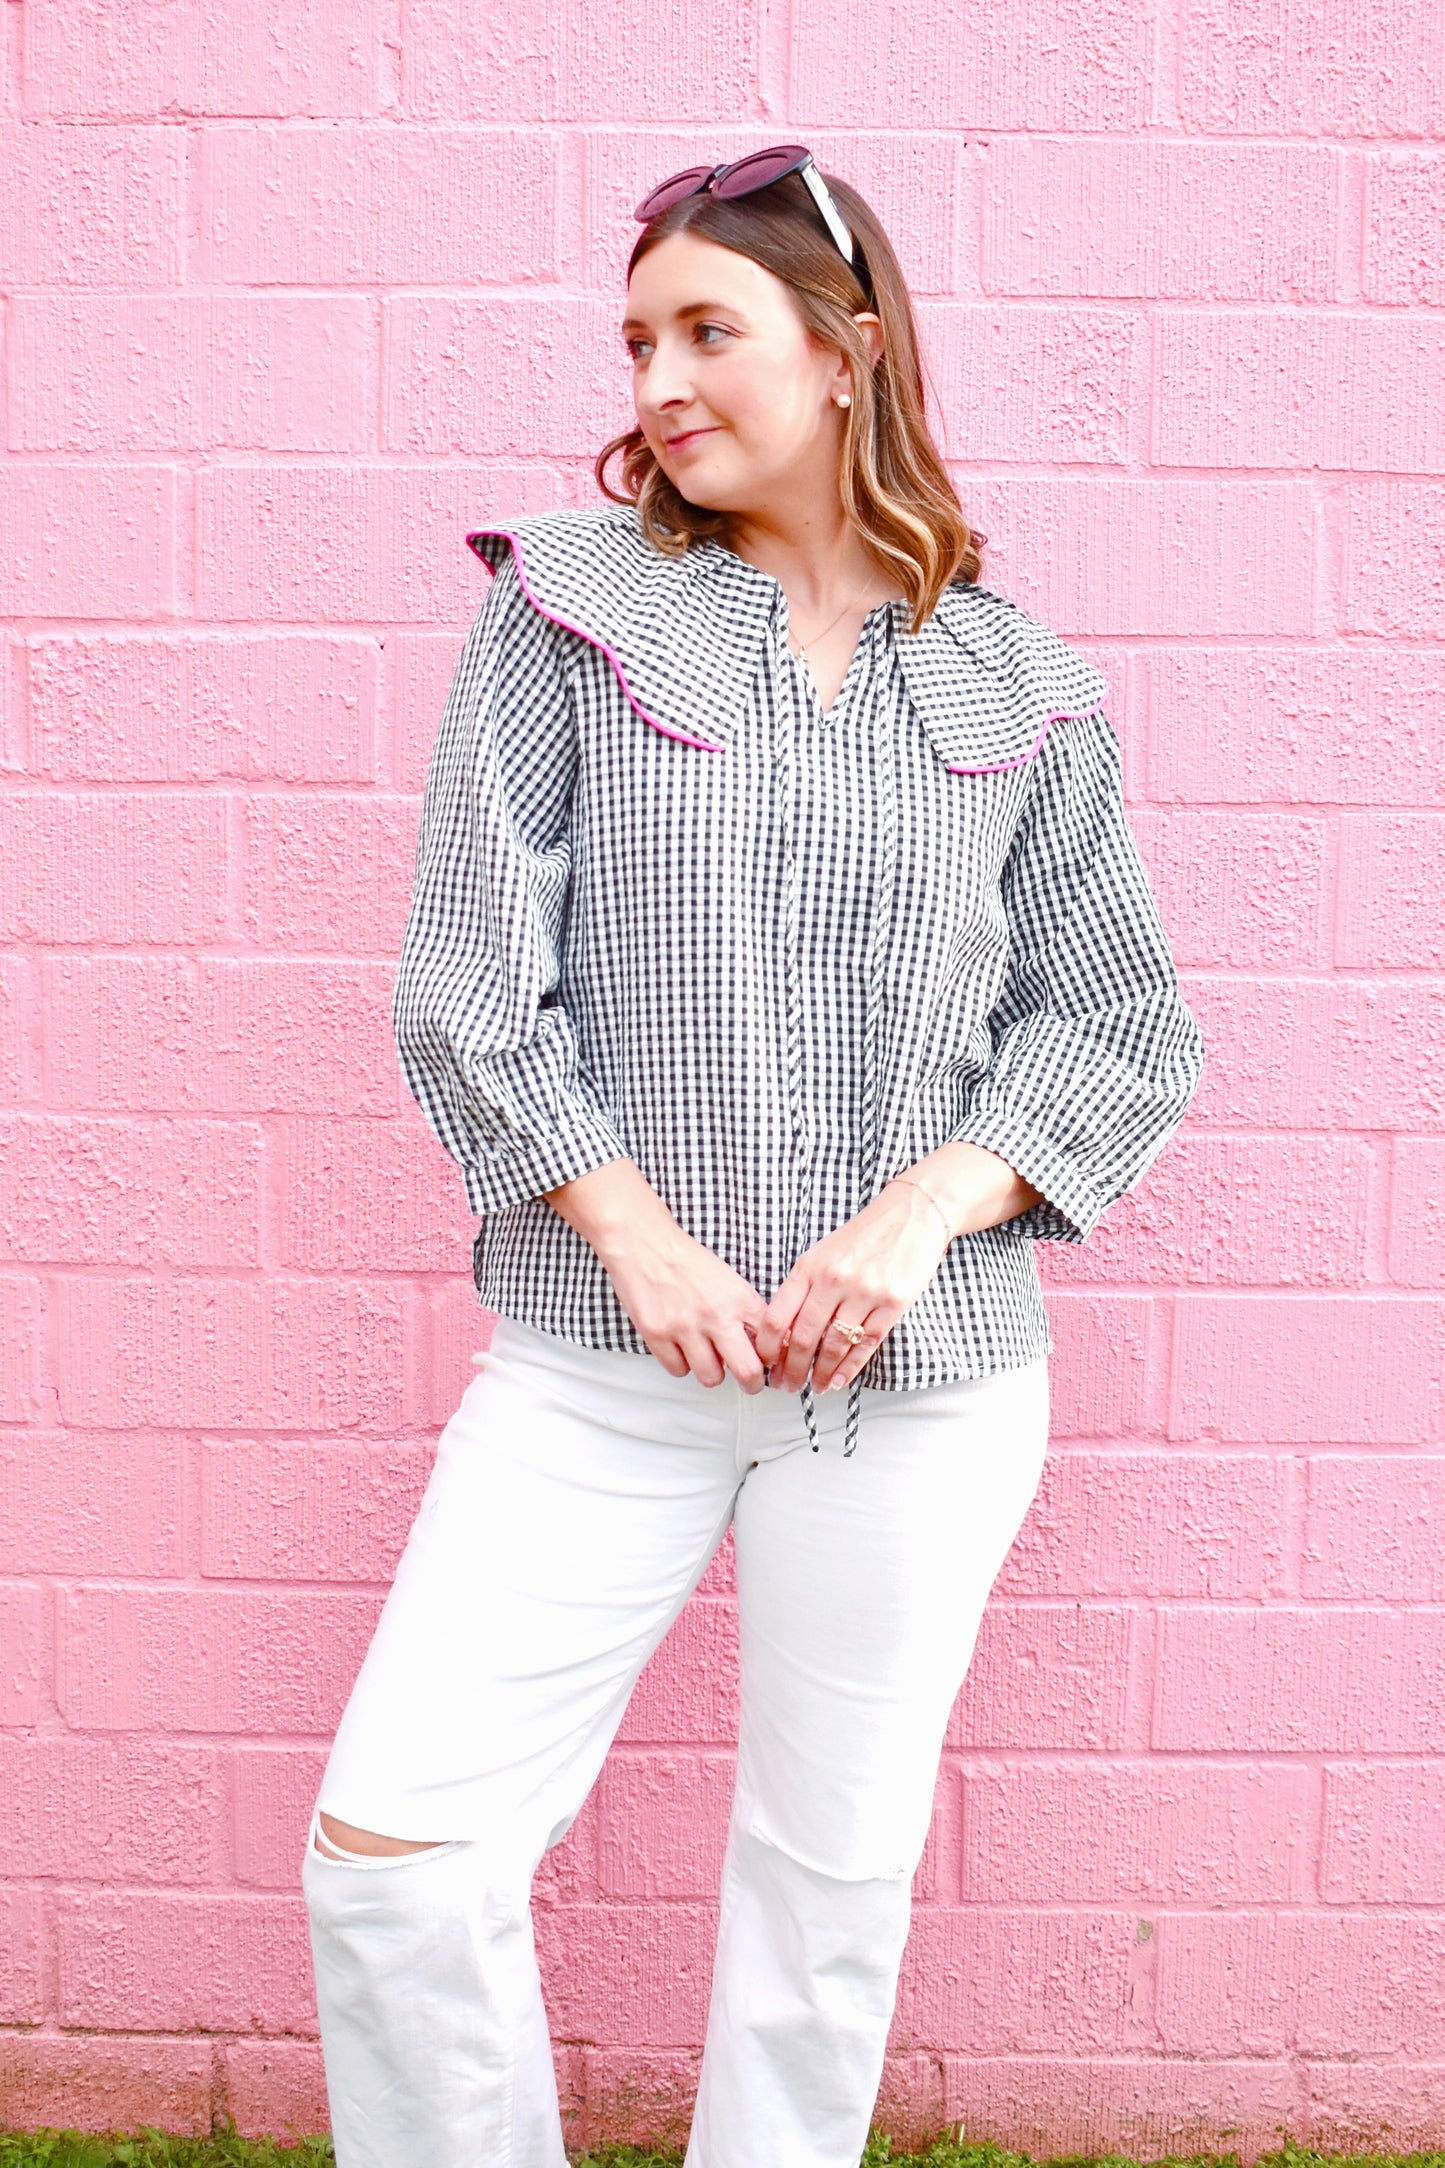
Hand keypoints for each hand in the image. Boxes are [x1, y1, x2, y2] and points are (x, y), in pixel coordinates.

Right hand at [543, 1159, 767, 1390]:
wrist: (645, 1244)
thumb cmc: (686, 1261)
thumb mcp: (729, 1281)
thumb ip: (747, 1312)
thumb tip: (765, 1344)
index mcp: (739, 1299)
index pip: (770, 1344)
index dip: (772, 1359)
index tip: (768, 1363)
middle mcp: (715, 1315)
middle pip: (747, 1371)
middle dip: (752, 1382)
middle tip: (749, 1381)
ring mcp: (685, 1327)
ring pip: (711, 1378)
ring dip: (711, 1370)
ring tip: (707, 1354)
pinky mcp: (658, 1335)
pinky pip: (678, 1370)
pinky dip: (681, 1363)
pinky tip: (681, 1345)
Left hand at [753, 1180, 951, 1395]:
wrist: (912, 1216)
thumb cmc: (864, 1236)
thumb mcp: (822, 1253)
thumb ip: (803, 1288)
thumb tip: (784, 1332)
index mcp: (809, 1267)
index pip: (778, 1317)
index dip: (768, 1348)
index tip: (767, 1364)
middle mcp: (834, 1280)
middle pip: (803, 1338)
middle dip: (791, 1369)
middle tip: (787, 1385)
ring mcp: (865, 1293)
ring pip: (834, 1346)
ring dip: (821, 1373)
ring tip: (814, 1386)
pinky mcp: (893, 1304)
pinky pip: (866, 1344)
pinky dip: (850, 1368)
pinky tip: (839, 1380)